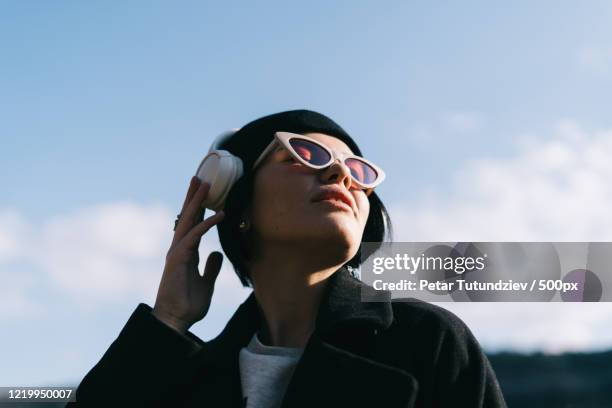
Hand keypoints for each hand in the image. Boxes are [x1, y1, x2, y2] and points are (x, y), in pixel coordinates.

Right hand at [153, 176, 224, 333]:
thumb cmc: (188, 305)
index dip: (198, 208)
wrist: (175, 321)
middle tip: (200, 177)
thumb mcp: (206, 284)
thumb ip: (210, 268)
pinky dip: (207, 224)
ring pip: (187, 220)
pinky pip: (194, 236)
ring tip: (205, 183)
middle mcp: (179, 249)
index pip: (192, 225)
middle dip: (194, 197)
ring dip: (197, 201)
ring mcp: (177, 252)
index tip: (204, 192)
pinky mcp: (178, 259)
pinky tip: (219, 214)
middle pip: (187, 217)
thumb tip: (216, 253)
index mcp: (186, 253)